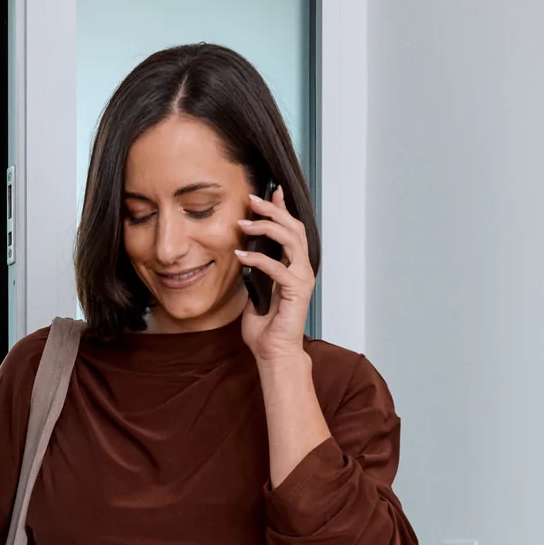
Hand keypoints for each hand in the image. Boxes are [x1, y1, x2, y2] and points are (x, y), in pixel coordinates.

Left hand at [236, 186, 315, 364]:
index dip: (282, 209)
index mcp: (294, 267)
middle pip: (294, 228)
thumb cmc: (265, 327)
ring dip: (267, 227)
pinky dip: (258, 258)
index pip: (291, 230)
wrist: (273, 352)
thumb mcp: (256, 292)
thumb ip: (255, 274)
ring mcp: (302, 278)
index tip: (271, 192)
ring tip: (244, 222)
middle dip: (273, 210)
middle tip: (252, 199)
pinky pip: (277, 267)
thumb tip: (244, 255)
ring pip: (291, 241)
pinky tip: (241, 254)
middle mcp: (302, 269)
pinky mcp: (296, 290)